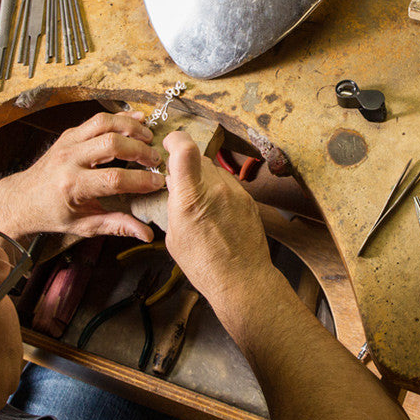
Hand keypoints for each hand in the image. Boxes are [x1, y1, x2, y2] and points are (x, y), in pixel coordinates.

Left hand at [0, 111, 163, 241]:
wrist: (23, 199)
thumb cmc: (53, 214)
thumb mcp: (84, 225)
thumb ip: (117, 225)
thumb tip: (145, 233)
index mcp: (72, 186)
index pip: (114, 179)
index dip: (140, 181)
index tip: (157, 183)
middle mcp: (68, 160)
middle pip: (112, 144)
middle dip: (139, 150)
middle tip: (155, 159)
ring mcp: (67, 143)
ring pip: (103, 123)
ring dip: (130, 127)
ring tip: (148, 136)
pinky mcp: (68, 134)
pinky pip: (95, 120)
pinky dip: (118, 118)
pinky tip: (136, 121)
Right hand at [162, 129, 279, 305]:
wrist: (242, 279)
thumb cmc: (204, 265)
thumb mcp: (174, 236)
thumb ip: (174, 205)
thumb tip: (174, 188)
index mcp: (190, 197)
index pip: (184, 149)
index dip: (175, 140)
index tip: (170, 144)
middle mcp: (215, 189)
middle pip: (199, 159)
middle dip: (187, 167)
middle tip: (182, 184)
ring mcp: (235, 193)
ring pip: (215, 171)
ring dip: (205, 180)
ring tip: (202, 205)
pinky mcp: (248, 200)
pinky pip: (230, 185)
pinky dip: (220, 192)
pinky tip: (218, 213)